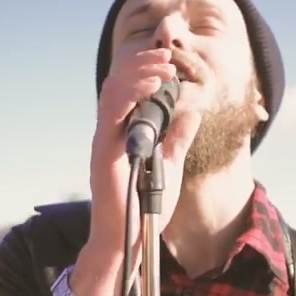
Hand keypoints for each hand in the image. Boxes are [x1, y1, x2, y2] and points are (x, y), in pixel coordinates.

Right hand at [86, 47, 202, 257]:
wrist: (127, 239)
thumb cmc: (144, 207)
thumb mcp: (169, 166)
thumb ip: (178, 140)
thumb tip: (192, 114)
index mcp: (122, 134)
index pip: (126, 89)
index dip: (144, 69)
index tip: (169, 61)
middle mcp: (109, 132)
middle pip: (117, 83)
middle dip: (142, 64)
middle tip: (167, 56)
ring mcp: (104, 141)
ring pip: (112, 92)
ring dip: (138, 74)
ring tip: (164, 68)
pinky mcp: (103, 152)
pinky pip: (112, 114)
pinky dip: (131, 94)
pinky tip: (152, 86)